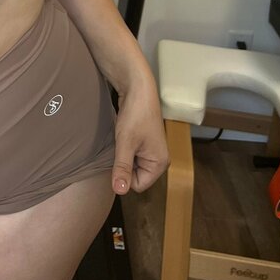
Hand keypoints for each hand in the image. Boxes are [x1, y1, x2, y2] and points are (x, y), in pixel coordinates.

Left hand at [110, 72, 169, 194]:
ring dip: (122, 154)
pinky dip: (124, 147)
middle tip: (120, 146)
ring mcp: (151, 150)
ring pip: (131, 164)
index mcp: (159, 164)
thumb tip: (119, 191)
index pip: (138, 185)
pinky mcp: (144, 142)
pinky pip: (131, 154)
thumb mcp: (126, 143)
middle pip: (135, 176)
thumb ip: (122, 168)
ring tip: (121, 139)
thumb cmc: (135, 114)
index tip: (119, 156)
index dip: (124, 174)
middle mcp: (158, 160)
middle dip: (123, 164)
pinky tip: (121, 135)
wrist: (138, 87)